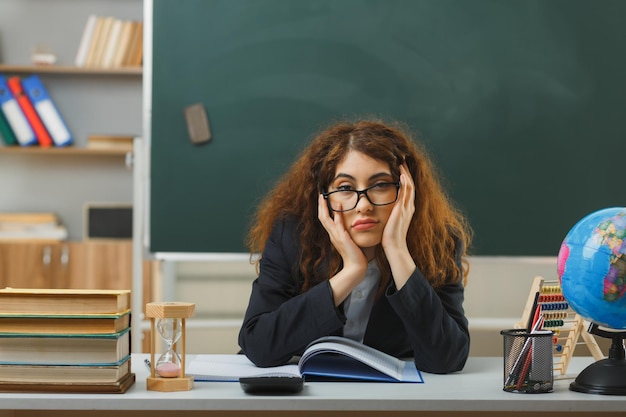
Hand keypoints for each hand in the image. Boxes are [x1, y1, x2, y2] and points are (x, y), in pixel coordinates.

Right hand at [317, 194, 367, 270]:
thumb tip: (346, 224)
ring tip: (323, 197)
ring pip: (325, 219)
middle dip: (320, 205)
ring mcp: (335, 236)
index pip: (325, 219)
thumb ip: (345, 231)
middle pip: (322, 217)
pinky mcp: (342, 238)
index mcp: (333, 235)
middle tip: (320, 194)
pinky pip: (337, 224)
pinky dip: (336, 214)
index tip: (323, 199)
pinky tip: (338, 205)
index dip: (323, 209)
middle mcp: (332, 234)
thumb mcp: (349, 239)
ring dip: (324, 207)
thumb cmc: (354, 254)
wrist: (356, 267)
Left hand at [381, 164, 415, 287]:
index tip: (400, 169)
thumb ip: (388, 215)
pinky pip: (405, 192)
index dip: (405, 179)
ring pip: (409, 186)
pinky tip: (401, 174)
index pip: (407, 190)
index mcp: (406, 210)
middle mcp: (409, 207)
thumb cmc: (389, 238)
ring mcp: (407, 208)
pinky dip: (404, 182)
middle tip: (403, 161)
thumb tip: (380, 209)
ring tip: (402, 162)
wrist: (394, 248)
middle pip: (410, 185)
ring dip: (406, 174)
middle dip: (406, 172)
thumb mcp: (390, 223)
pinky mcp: (402, 210)